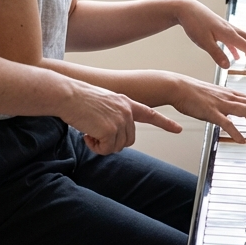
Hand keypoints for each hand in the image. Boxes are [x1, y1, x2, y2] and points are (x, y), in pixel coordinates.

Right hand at [61, 80, 181, 155]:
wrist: (67, 95)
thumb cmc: (78, 99)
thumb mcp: (103, 104)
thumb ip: (114, 116)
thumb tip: (113, 135)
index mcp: (126, 103)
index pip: (150, 114)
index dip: (165, 123)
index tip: (178, 129)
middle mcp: (127, 111)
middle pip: (128, 140)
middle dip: (111, 142)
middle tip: (94, 134)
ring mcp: (121, 120)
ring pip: (117, 147)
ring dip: (101, 145)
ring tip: (89, 131)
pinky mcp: (111, 130)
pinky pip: (106, 149)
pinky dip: (95, 147)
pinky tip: (86, 134)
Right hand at [168, 74, 245, 142]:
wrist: (177, 87)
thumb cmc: (192, 92)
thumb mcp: (214, 94)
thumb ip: (224, 101)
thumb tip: (231, 110)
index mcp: (229, 93)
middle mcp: (228, 97)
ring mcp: (220, 103)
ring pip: (245, 110)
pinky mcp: (210, 111)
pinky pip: (227, 122)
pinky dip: (236, 132)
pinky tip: (241, 140)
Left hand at [174, 0, 245, 72]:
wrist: (187, 8)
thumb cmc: (195, 23)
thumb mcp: (204, 42)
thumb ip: (217, 54)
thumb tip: (227, 66)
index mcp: (230, 34)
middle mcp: (232, 30)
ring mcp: (227, 28)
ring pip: (245, 40)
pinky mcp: (222, 29)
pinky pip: (235, 40)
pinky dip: (239, 49)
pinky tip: (235, 56)